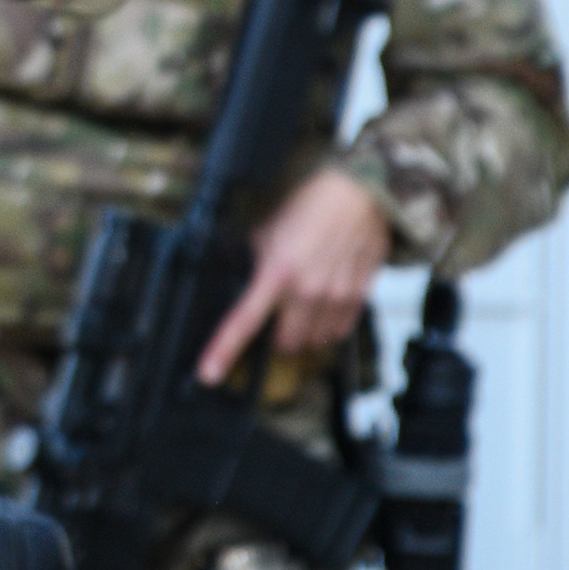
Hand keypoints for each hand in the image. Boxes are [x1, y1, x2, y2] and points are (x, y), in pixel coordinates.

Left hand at [196, 165, 394, 383]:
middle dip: (275, 337)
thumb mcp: (267, 229)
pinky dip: (328, 327)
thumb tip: (243, 281)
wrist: (359, 195)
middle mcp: (307, 292)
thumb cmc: (310, 206)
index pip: (244, 321)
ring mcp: (335, 297)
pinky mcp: (358, 297)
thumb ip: (255, 261)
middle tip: (275, 316)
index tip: (209, 374)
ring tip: (303, 305)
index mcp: (276, 273)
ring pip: (314, 342)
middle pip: (284, 344)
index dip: (223, 351)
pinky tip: (324, 303)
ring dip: (304, 333)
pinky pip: (339, 331)